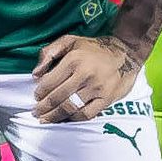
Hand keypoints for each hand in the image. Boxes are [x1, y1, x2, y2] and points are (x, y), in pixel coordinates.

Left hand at [32, 32, 146, 122]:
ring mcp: (97, 88)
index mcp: (73, 59)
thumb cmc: (94, 48)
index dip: (40, 93)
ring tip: (46, 119)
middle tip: (37, 112)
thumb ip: (49, 53)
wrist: (125, 53)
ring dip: (55, 116)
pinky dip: (73, 119)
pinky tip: (66, 119)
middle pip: (58, 97)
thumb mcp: (70, 41)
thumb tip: (35, 74)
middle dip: (44, 107)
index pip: (50, 82)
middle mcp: (85, 74)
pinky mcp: (106, 99)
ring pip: (70, 108)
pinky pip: (86, 114)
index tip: (36, 97)